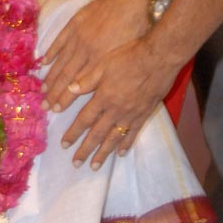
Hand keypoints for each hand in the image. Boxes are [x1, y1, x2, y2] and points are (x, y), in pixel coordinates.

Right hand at [41, 0, 148, 110]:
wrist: (127, 1)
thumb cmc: (134, 28)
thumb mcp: (127, 55)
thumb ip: (112, 71)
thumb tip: (102, 88)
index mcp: (99, 63)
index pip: (77, 86)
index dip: (65, 99)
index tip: (55, 110)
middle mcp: (85, 53)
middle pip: (65, 78)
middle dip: (53, 94)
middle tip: (43, 106)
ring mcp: (77, 39)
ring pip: (60, 62)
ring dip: (50, 77)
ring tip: (42, 90)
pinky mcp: (73, 26)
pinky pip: (59, 42)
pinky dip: (50, 53)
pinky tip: (42, 62)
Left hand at [59, 37, 171, 168]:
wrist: (158, 58)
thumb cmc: (129, 57)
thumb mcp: (103, 64)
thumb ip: (86, 80)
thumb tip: (68, 91)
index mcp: (103, 97)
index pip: (84, 119)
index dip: (73, 133)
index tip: (64, 144)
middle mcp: (115, 110)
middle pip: (97, 134)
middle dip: (85, 149)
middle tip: (76, 163)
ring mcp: (131, 114)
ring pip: (113, 138)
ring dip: (103, 153)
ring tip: (94, 165)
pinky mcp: (144, 114)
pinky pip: (133, 133)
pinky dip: (126, 144)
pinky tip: (120, 153)